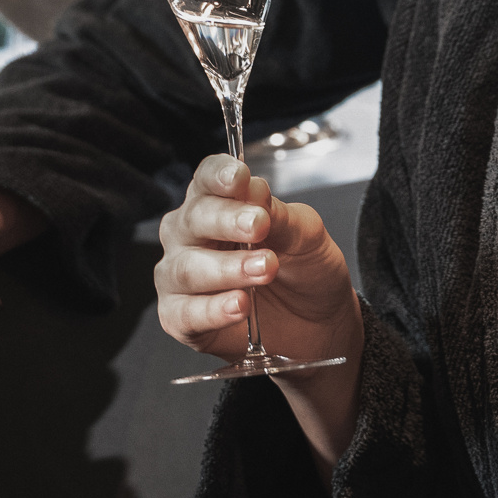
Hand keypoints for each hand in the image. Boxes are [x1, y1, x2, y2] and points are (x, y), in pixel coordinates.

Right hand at [156, 154, 362, 368]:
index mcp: (218, 203)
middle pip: (193, 218)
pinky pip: (185, 312)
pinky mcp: (179, 317)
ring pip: (188, 267)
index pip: (207, 179)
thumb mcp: (306, 235)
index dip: (219, 176)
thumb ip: (278, 214)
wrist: (319, 322)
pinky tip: (239, 305)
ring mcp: (179, 276)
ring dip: (228, 268)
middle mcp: (190, 235)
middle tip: (258, 225)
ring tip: (264, 270)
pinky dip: (213, 309)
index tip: (240, 178)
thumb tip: (254, 190)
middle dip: (226, 220)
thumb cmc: (304, 270)